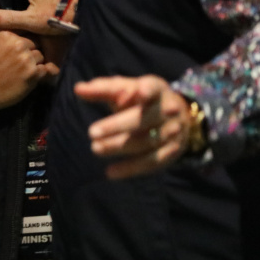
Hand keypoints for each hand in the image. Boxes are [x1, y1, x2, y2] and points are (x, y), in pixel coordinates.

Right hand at [0, 0, 55, 113]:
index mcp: (7, 33)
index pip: (26, 26)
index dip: (25, 35)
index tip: (19, 43)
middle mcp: (18, 44)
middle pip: (36, 41)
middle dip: (32, 48)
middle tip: (21, 57)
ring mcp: (27, 60)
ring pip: (42, 54)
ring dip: (36, 61)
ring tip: (23, 67)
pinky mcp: (34, 75)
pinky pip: (46, 69)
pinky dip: (41, 73)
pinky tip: (29, 75)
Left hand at [76, 75, 191, 178]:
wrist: (180, 116)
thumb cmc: (143, 98)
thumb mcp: (127, 88)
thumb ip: (103, 89)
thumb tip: (78, 89)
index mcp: (157, 89)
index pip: (153, 87)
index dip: (147, 90)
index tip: (138, 92)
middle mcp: (168, 110)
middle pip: (142, 119)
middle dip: (116, 126)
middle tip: (91, 132)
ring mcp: (172, 132)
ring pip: (145, 142)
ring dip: (119, 147)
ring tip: (95, 148)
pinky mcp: (172, 151)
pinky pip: (150, 162)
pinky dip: (130, 168)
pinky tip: (110, 172)